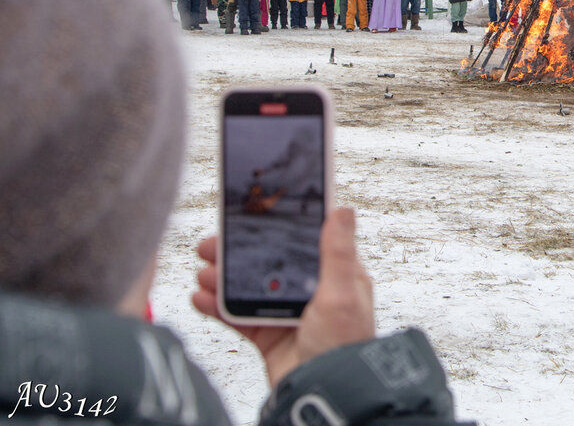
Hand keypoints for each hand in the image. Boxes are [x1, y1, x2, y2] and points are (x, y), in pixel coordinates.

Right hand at [193, 207, 375, 386]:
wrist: (322, 394)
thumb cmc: (342, 347)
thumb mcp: (341, 293)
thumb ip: (337, 252)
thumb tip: (343, 209)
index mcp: (336, 278)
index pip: (304, 242)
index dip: (278, 228)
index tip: (252, 214)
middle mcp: (311, 293)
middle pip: (270, 264)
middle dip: (239, 254)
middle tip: (211, 244)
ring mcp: (288, 315)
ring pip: (250, 288)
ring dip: (223, 279)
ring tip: (203, 271)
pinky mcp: (269, 337)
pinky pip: (239, 317)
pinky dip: (218, 307)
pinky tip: (200, 297)